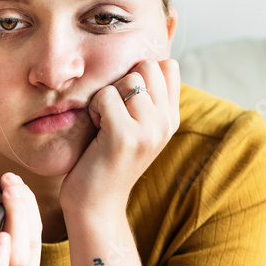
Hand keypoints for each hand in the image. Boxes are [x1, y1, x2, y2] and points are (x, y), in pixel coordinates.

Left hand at [60, 58, 179, 219]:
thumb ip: (143, 97)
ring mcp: (149, 130)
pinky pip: (107, 96)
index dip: (139, 74)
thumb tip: (142, 60)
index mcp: (171, 118)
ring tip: (103, 124)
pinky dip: (94, 109)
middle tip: (112, 113)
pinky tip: (96, 131)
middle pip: (148, 66)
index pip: (167, 65)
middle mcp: (166, 123)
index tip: (125, 102)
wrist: (96, 206)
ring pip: (127, 80)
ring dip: (106, 97)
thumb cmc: (105, 161)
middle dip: (122, 82)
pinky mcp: (125, 137)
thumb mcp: (133, 127)